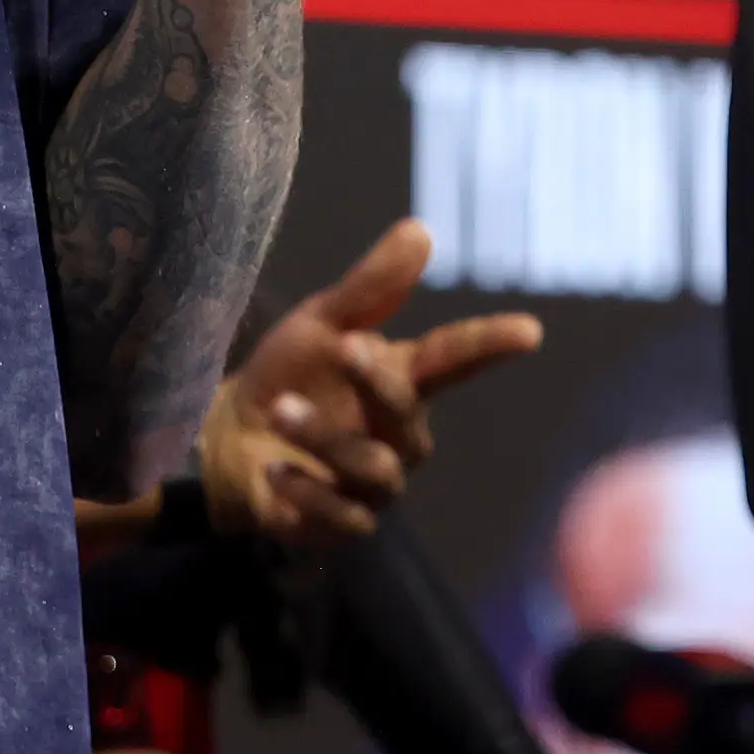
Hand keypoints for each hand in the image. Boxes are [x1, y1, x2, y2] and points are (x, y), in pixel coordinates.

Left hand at [198, 218, 540, 545]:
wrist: (224, 443)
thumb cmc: (286, 376)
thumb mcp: (319, 324)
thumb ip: (370, 287)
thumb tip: (421, 228)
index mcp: (402, 380)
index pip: (453, 359)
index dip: (490, 344)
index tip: (529, 331)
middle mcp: (398, 436)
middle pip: (408, 415)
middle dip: (379, 383)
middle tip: (345, 346)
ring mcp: (373, 487)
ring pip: (372, 467)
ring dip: (324, 435)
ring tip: (277, 410)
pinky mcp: (341, 526)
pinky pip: (340, 515)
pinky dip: (306, 490)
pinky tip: (275, 470)